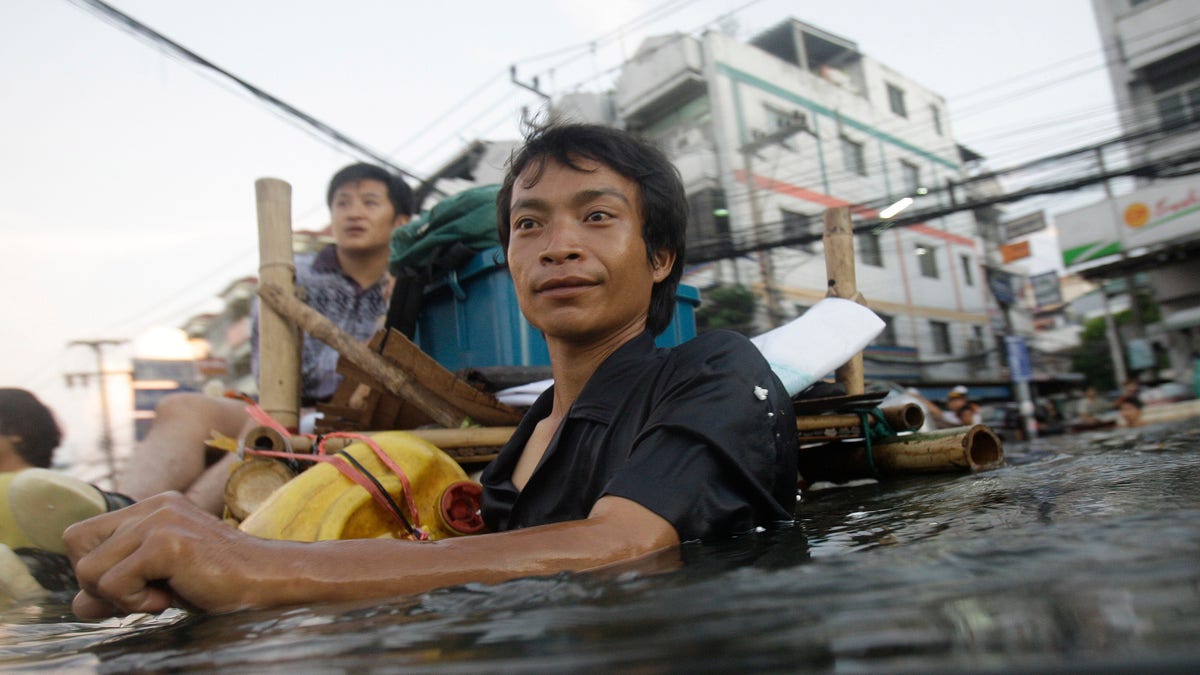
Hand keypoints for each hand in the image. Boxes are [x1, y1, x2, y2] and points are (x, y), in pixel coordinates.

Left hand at [64, 492, 270, 617]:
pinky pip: (114, 583)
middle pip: (77, 549)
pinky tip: (169, 596)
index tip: (130, 585)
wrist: (264, 579)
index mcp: (151, 507)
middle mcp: (152, 506)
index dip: (92, 568)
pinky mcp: (167, 542)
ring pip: (90, 571)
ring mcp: (160, 520)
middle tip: (143, 592)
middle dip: (98, 583)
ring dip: (120, 597)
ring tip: (161, 593)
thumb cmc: (217, 581)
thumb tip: (79, 606)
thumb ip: (115, 587)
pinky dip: (135, 602)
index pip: (81, 535)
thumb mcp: (157, 582)